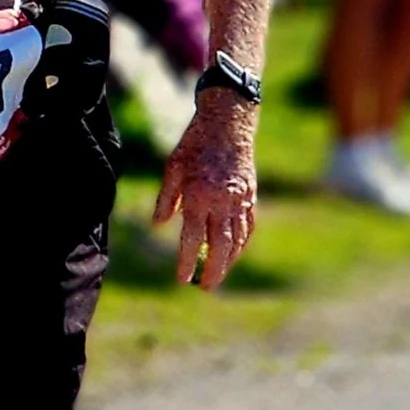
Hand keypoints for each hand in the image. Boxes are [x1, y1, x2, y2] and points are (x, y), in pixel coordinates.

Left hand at [153, 95, 256, 288]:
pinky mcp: (251, 195)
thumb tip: (158, 224)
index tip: (181, 279)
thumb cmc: (195, 143)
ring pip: (237, 239)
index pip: (192, 238)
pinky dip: (242, 243)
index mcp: (199, 195)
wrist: (229, 121)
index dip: (186, 261)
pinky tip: (235, 253)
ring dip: (229, 261)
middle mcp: (222, 201)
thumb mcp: (173, 167)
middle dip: (213, 270)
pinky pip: (248, 226)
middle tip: (204, 288)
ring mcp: (240, 199)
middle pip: (220, 245)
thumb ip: (166, 199)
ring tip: (218, 276)